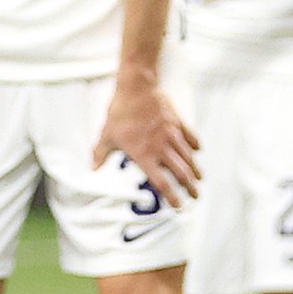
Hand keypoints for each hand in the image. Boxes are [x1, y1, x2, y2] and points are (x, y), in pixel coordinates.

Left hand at [94, 77, 199, 205]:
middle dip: (189, 187)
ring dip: (195, 170)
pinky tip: (198, 151)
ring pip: (188, 157)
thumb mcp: (107, 134)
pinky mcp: (178, 122)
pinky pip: (190, 136)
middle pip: (180, 173)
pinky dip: (195, 145)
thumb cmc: (120, 112)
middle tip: (195, 196)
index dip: (171, 197)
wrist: (137, 87)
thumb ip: (101, 154)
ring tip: (199, 179)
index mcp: (144, 155)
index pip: (161, 182)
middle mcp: (161, 148)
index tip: (177, 207)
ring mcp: (172, 134)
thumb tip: (93, 169)